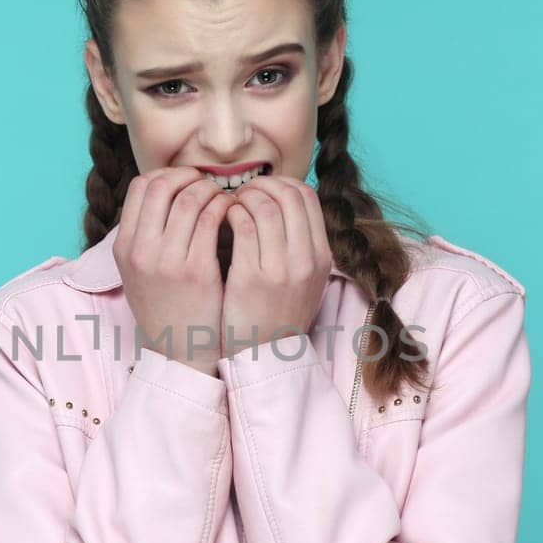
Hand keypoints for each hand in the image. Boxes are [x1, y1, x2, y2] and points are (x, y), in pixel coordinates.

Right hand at [115, 166, 236, 374]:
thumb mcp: (140, 273)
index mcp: (125, 248)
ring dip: (212, 191)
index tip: (188, 182)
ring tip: (224, 200)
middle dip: (191, 178)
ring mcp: (167, 261)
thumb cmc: (168, 309)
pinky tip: (233, 215)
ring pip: (190, 199)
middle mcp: (141, 251)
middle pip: (163, 186)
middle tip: (210, 185)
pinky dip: (225, 208)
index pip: (141, 188)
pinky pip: (212, 220)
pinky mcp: (196, 271)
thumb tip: (167, 197)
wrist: (181, 354)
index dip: (169, 176)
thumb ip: (147, 236)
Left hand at [220, 174, 332, 359]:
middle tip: (241, 194)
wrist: (266, 358)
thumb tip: (281, 203)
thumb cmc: (277, 314)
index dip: (280, 184)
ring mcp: (281, 269)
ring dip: (242, 198)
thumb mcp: (303, 279)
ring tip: (228, 206)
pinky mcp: (253, 278)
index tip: (261, 190)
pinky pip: (242, 228)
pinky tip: (221, 222)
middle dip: (260, 185)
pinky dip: (230, 215)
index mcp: (321, 256)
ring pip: (264, 206)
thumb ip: (298, 243)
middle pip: (288, 194)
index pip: (306, 196)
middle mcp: (306, 259)